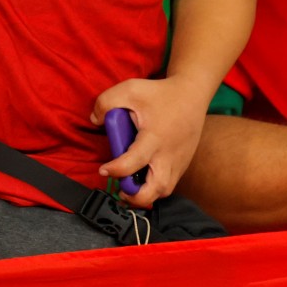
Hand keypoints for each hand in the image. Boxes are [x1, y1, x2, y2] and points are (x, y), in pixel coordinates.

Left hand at [94, 76, 211, 207]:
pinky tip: (140, 178)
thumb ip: (106, 103)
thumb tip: (94, 120)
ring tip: (128, 188)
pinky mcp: (182, 163)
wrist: (192, 95)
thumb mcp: (129, 89)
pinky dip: (154, 187)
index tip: (103, 169)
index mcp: (154, 139)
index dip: (116, 170)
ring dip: (146, 195)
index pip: (134, 162)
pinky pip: (169, 184)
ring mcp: (178, 161)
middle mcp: (169, 155)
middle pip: (156, 189)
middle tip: (120, 190)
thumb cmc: (160, 94)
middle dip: (136, 197)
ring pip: (164, 191)